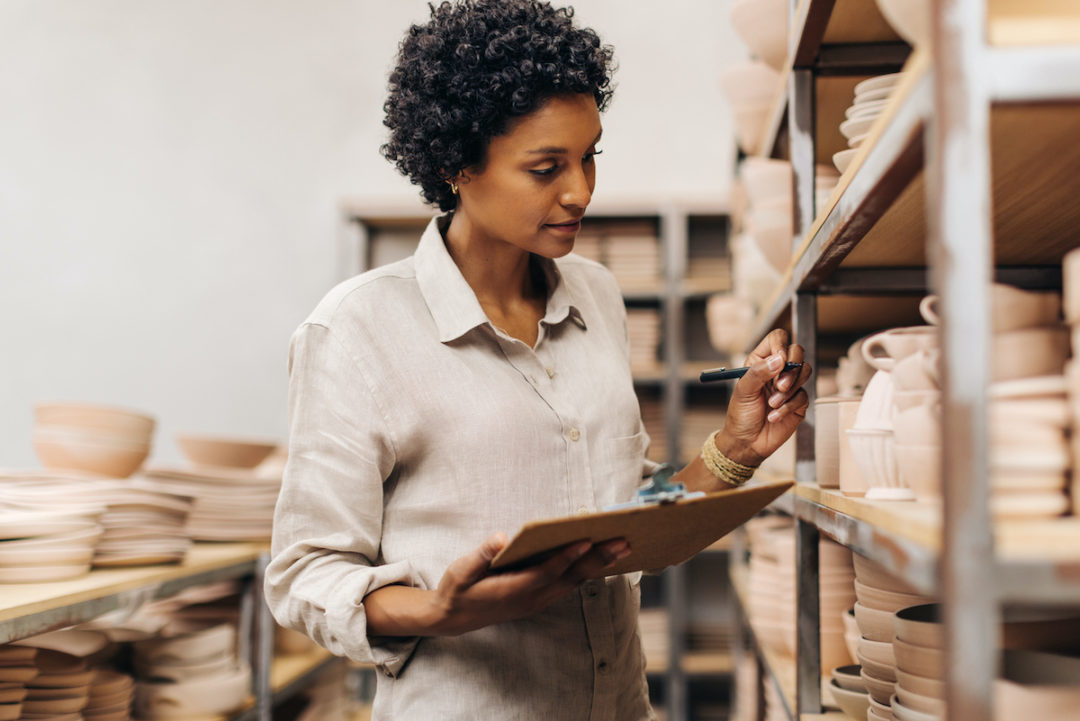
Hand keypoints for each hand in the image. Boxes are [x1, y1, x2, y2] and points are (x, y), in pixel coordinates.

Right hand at [428, 533, 630, 635]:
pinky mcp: (538, 600)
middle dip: (597, 560)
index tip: (586, 541)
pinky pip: (568, 585)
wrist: (453, 618)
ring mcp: (536, 602)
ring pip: (573, 583)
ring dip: (598, 566)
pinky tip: (601, 559)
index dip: (566, 558)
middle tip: (622, 542)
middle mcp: (530, 599)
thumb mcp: (460, 570)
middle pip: (570, 578)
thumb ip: (481, 555)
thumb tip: (502, 537)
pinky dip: (587, 571)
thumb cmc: (456, 590)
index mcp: (511, 591)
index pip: (545, 573)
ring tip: (621, 547)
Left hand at [716, 328, 811, 466]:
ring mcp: (790, 385)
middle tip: (779, 386)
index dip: (781, 346)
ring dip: (790, 389)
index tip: (779, 361)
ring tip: (772, 404)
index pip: (777, 339)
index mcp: (760, 361)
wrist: (747, 442)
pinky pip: (803, 395)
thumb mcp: (743, 391)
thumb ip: (759, 372)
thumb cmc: (741, 415)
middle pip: (797, 352)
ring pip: (805, 371)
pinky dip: (789, 406)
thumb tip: (780, 359)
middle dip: (791, 369)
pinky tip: (775, 416)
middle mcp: (777, 370)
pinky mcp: (798, 402)